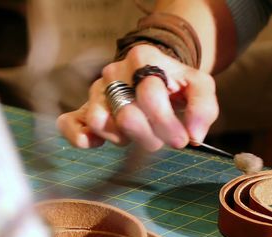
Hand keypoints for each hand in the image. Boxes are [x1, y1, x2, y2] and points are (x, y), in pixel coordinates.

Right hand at [56, 44, 218, 151]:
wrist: (154, 77)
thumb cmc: (174, 85)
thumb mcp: (198, 87)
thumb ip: (203, 107)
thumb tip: (194, 135)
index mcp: (143, 58)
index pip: (151, 96)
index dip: (167, 123)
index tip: (182, 139)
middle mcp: (114, 72)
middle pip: (126, 114)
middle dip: (148, 136)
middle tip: (159, 140)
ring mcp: (96, 91)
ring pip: (99, 121)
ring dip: (120, 138)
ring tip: (133, 137)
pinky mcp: (82, 109)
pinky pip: (68, 123)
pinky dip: (79, 136)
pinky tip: (94, 143)